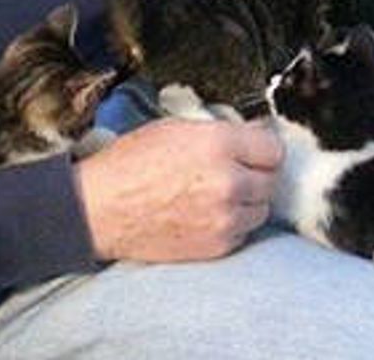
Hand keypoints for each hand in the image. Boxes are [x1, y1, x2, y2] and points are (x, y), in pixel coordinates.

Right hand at [74, 118, 282, 261]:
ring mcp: (225, 218)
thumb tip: (252, 135)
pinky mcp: (217, 245)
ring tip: (216, 193)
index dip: (262, 147)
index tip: (254, 148)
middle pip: (271, 179)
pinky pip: (243, 232)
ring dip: (247, 200)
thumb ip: (219, 132)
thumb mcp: (173, 128)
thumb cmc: (129, 164)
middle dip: (255, 172)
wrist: (100, 209)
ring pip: (261, 208)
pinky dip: (232, 223)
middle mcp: (228, 182)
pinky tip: (206, 213)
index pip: (273, 148)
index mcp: (217, 145)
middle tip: (232, 169)